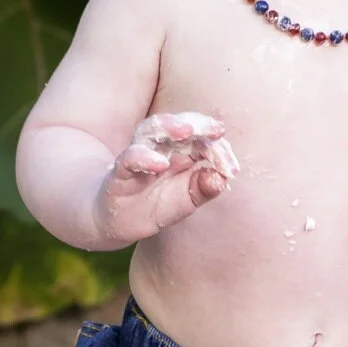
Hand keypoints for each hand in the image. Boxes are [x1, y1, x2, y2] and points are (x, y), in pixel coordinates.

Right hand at [96, 112, 239, 241]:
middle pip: (178, 125)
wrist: (116, 221)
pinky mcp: (119, 172)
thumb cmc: (154, 205)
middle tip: (216, 130)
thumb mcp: (185, 200)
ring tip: (186, 131)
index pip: (200, 138)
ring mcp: (138, 156)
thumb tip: (222, 178)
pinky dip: (143, 158)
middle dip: (197, 125)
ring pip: (150, 131)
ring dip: (168, 127)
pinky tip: (159, 163)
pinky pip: (129, 158)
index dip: (217, 146)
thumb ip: (204, 188)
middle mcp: (159, 147)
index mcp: (180, 151)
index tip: (231, 165)